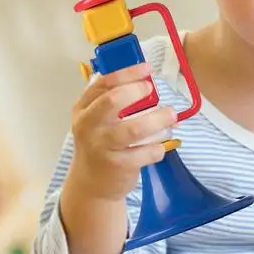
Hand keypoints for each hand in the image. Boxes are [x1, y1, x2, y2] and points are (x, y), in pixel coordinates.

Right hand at [68, 62, 177, 201]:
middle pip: (112, 100)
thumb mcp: (97, 120)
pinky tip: (160, 147)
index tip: (147, 69)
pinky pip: (145, 152)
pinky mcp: (117, 165)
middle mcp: (88, 125)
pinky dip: (158, 148)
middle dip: (137, 91)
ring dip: (158, 120)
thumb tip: (148, 82)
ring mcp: (101, 146)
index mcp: (83, 109)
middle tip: (153, 93)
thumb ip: (114, 100)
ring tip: (171, 117)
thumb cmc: (100, 144)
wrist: (91, 185)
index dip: (127, 73)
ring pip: (134, 128)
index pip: (103, 83)